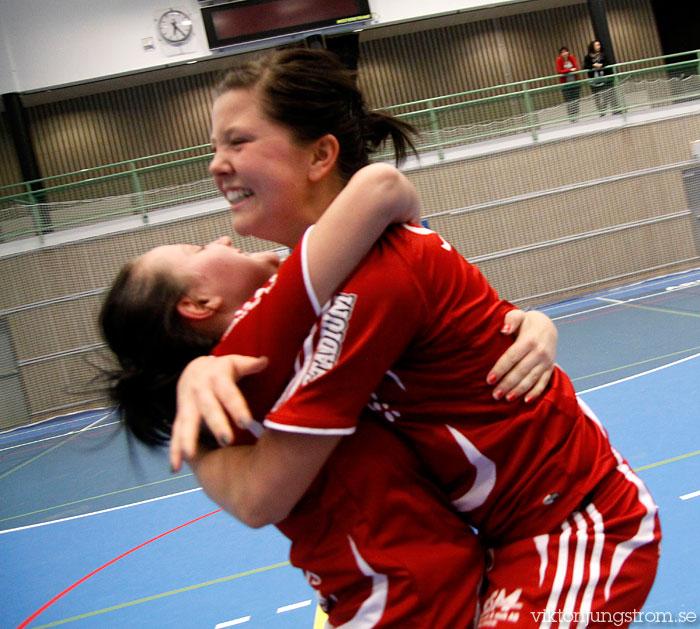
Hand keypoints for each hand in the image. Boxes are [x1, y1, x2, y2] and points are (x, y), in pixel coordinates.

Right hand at [170, 354, 267, 471]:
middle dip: (217, 425)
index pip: (229, 394)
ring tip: (190, 456)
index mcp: (217, 378)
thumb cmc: (222, 370)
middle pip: (209, 409)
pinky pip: (175, 434)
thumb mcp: (235, 362)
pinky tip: (175, 468)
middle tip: (227, 441)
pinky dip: (174, 451)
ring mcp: (188, 405)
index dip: (237, 407)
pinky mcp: (179, 417)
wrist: (193, 369)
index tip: (246, 422)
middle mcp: (200, 392)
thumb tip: (266, 360)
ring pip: (187, 423)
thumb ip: (250, 364)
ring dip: (188, 440)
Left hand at [486, 310, 556, 402]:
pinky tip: (525, 400)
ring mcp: (546, 362)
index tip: (489, 380)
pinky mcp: (550, 368)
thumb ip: (511, 320)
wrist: (548, 326)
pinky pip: (543, 382)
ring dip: (518, 390)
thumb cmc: (527, 322)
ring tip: (506, 399)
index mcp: (529, 340)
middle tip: (494, 395)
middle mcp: (539, 352)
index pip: (512, 357)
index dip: (500, 369)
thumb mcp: (518, 316)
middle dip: (507, 384)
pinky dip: (535, 392)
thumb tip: (504, 330)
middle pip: (520, 371)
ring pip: (531, 379)